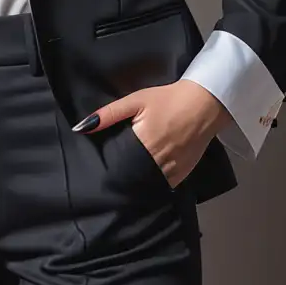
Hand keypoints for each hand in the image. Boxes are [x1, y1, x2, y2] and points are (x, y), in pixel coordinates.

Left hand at [72, 79, 234, 187]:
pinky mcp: (184, 173)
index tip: (100, 174)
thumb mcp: (136, 100)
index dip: (110, 172)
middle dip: (122, 180)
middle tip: (110, 180)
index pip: (119, 166)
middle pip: (133, 178)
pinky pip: (165, 185)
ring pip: (149, 185)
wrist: (204, 102)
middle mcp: (158, 160)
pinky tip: (146, 181)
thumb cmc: (167, 99)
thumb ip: (109, 114)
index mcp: (143, 142)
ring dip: (138, 185)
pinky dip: (155, 184)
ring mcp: (172, 169)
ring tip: (126, 184)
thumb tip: (81, 128)